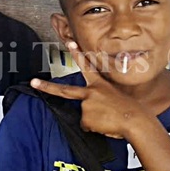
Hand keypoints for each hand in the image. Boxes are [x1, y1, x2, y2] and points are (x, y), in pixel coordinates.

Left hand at [30, 41, 152, 138]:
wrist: (136, 120)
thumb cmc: (130, 111)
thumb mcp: (115, 99)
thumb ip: (100, 100)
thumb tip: (89, 112)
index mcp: (100, 85)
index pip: (87, 66)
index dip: (78, 54)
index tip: (69, 42)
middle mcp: (91, 92)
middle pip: (64, 90)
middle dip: (46, 87)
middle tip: (33, 82)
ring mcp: (86, 105)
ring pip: (84, 117)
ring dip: (95, 121)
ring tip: (109, 119)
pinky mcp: (85, 117)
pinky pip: (87, 126)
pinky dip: (95, 128)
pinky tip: (106, 125)